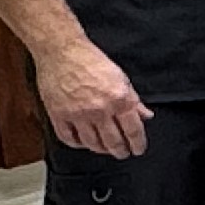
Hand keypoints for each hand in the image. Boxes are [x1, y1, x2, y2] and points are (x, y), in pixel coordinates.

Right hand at [35, 37, 149, 158]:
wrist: (62, 51)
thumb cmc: (90, 60)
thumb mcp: (121, 78)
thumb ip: (134, 100)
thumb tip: (146, 115)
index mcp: (118, 99)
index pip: (133, 131)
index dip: (138, 144)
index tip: (138, 149)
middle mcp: (99, 110)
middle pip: (113, 142)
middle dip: (121, 151)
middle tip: (123, 153)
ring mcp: (77, 114)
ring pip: (92, 143)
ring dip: (101, 150)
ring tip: (106, 149)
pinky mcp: (58, 115)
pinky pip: (68, 138)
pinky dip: (77, 144)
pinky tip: (83, 142)